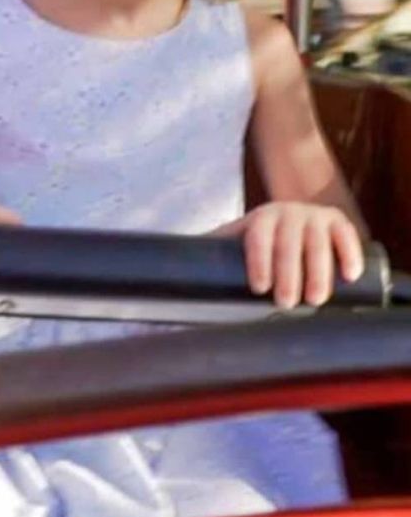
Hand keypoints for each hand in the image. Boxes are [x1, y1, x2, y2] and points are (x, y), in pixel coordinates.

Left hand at [220, 202, 365, 308]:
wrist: (292, 213)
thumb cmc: (259, 238)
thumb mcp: (236, 239)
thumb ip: (211, 252)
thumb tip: (167, 273)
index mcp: (259, 220)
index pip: (257, 238)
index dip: (258, 261)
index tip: (259, 288)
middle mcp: (286, 214)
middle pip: (288, 244)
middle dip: (288, 273)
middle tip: (287, 303)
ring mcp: (313, 216)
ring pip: (318, 242)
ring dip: (318, 271)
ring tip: (315, 299)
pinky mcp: (338, 222)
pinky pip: (346, 235)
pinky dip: (349, 253)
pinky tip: (350, 274)